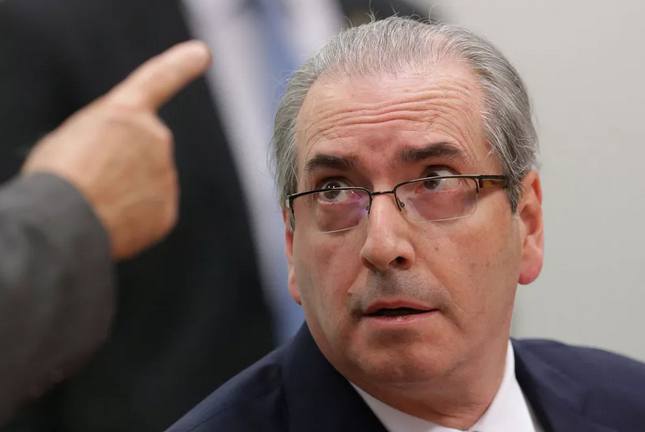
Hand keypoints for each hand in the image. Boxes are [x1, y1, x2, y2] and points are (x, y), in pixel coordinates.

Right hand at [21, 40, 211, 259]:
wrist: (65, 221)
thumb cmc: (57, 177)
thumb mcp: (73, 138)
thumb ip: (110, 140)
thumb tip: (126, 167)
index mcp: (126, 111)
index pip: (160, 79)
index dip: (182, 64)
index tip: (203, 54)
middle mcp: (156, 138)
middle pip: (142, 151)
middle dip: (121, 166)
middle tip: (89, 180)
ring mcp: (166, 176)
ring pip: (146, 185)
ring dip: (123, 194)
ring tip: (93, 203)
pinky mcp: (167, 212)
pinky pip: (149, 213)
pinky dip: (131, 220)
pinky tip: (108, 223)